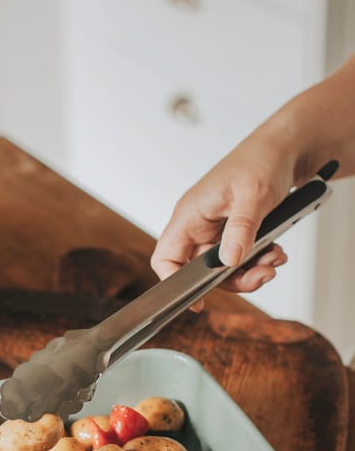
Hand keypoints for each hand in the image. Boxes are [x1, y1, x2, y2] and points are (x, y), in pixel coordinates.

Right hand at [150, 148, 291, 309]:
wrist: (284, 148)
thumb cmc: (261, 160)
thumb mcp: (253, 195)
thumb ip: (240, 229)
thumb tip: (228, 261)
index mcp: (189, 215)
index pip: (166, 258)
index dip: (174, 284)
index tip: (196, 302)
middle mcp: (198, 225)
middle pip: (200, 271)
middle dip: (233, 279)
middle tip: (262, 275)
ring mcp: (215, 230)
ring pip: (224, 268)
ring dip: (251, 270)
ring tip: (274, 260)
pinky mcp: (233, 231)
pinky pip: (240, 258)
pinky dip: (259, 260)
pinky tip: (275, 251)